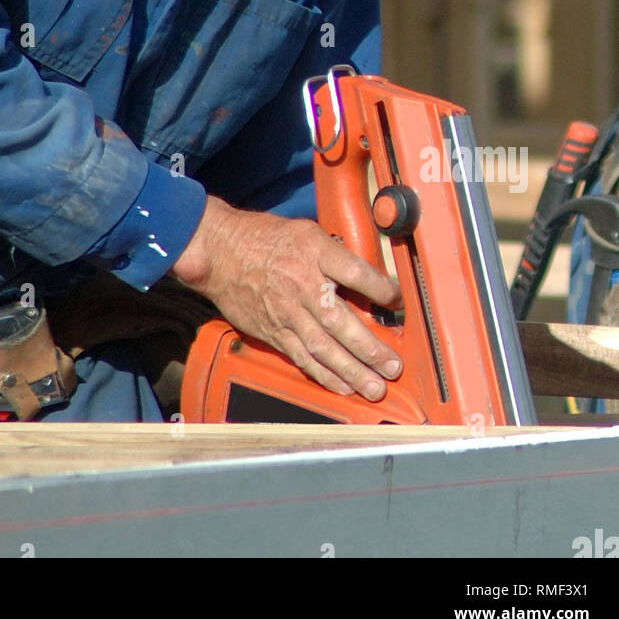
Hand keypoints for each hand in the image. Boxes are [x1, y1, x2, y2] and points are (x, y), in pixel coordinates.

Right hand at [170, 195, 401, 400]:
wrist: (221, 251)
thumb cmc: (266, 238)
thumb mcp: (307, 232)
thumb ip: (336, 254)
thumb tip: (370, 278)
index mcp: (313, 252)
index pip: (354, 272)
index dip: (379, 288)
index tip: (398, 299)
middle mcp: (301, 284)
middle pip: (340, 321)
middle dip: (369, 348)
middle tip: (392, 366)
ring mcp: (286, 312)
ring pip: (322, 347)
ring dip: (351, 371)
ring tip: (375, 387)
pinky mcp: (273, 331)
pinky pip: (301, 357)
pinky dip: (324, 375)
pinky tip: (343, 387)